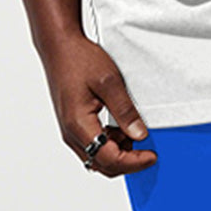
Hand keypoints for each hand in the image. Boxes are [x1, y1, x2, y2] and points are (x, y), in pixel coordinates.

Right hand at [39, 31, 157, 177]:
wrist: (59, 46)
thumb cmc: (78, 59)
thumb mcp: (109, 81)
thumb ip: (125, 110)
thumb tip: (139, 134)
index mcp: (79, 125)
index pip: (109, 159)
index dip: (133, 162)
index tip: (151, 156)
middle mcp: (71, 133)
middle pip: (102, 164)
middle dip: (127, 160)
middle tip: (147, 149)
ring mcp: (70, 130)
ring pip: (97, 156)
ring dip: (118, 151)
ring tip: (133, 130)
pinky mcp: (73, 124)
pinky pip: (92, 144)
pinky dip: (109, 141)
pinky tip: (120, 126)